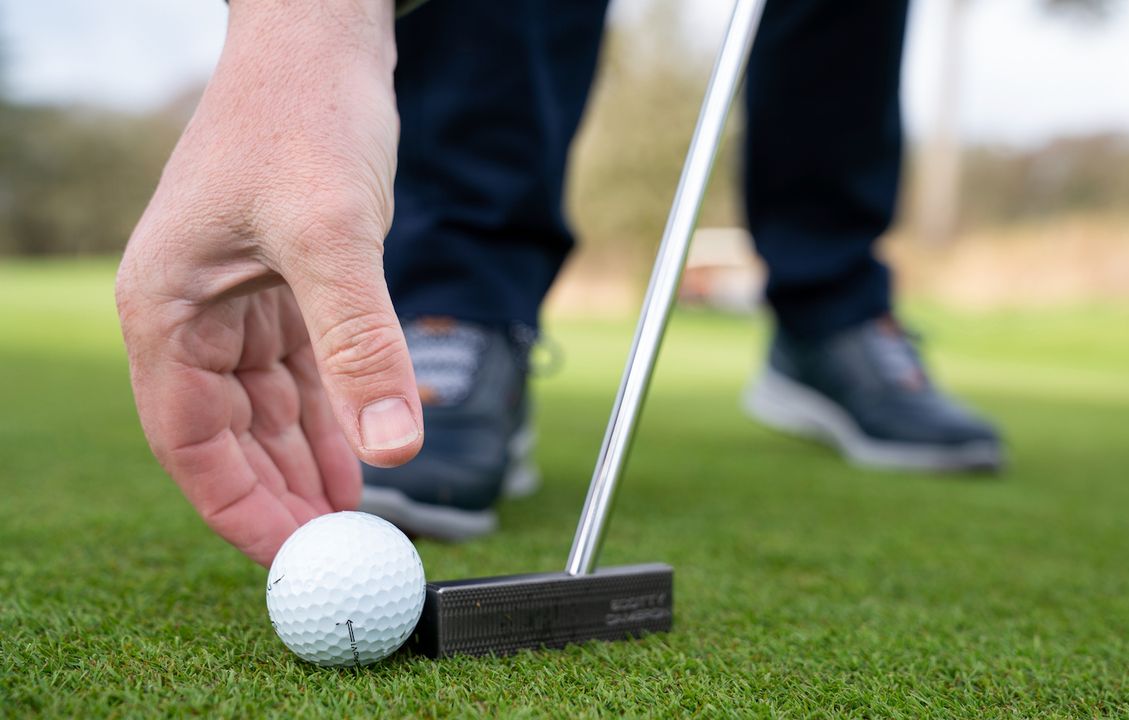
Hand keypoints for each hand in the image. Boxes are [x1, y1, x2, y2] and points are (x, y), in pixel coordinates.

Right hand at [116, 0, 420, 565]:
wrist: (321, 38)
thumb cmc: (303, 116)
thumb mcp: (332, 235)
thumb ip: (361, 345)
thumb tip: (396, 449)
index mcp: (166, 309)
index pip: (190, 441)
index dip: (238, 509)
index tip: (293, 560)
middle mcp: (191, 313)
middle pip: (230, 436)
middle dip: (282, 497)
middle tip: (340, 554)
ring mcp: (237, 301)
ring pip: (268, 411)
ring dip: (310, 464)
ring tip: (357, 522)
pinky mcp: (284, 286)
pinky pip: (302, 374)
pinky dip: (331, 418)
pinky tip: (363, 457)